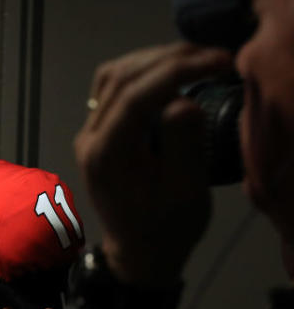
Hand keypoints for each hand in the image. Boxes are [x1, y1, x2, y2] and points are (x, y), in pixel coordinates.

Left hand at [75, 42, 232, 286]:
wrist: (140, 253)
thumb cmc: (166, 228)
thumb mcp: (185, 192)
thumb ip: (183, 145)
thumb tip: (182, 101)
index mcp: (106, 154)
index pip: (134, 95)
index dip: (177, 70)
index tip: (219, 61)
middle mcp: (89, 138)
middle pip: (119, 79)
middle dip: (169, 59)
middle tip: (215, 56)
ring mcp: (89, 133)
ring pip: (112, 78)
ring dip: (154, 60)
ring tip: (198, 59)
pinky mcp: (98, 132)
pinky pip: (112, 89)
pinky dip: (142, 72)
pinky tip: (172, 73)